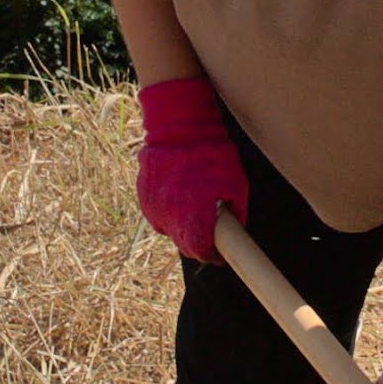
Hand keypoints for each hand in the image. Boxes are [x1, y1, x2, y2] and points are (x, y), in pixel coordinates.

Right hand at [133, 77, 247, 262]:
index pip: (200, 251)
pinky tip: (179, 197)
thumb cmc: (211, 154)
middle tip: (211, 231)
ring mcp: (154, 207)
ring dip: (182, 228)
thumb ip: (238, 211)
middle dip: (199, 244)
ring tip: (194, 208)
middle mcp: (170, 216)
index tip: (220, 253)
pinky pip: (158, 216)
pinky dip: (169, 213)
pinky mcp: (144, 198)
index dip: (212, 255)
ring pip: (170, 231)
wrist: (177, 128)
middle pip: (185, 246)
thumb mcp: (236, 182)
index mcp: (193, 216)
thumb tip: (238, 229)